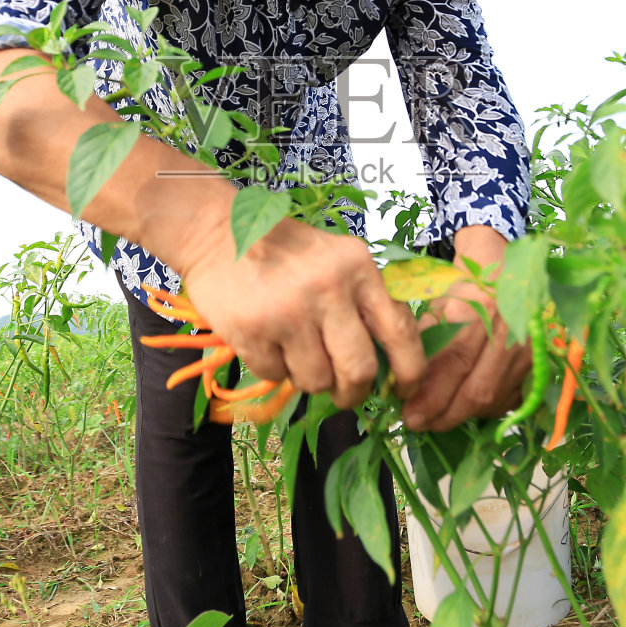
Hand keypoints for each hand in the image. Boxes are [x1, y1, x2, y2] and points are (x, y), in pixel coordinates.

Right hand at [176, 217, 424, 409]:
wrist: (216, 233)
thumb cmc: (285, 252)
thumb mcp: (337, 261)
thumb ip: (365, 301)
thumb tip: (391, 364)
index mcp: (358, 268)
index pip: (399, 330)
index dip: (409, 371)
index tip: (402, 391)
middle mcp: (328, 288)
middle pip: (359, 369)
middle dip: (353, 392)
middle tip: (344, 393)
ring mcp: (288, 312)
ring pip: (316, 381)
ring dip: (309, 379)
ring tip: (296, 352)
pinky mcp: (251, 331)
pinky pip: (276, 376)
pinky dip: (274, 369)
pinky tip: (266, 341)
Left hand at [400, 226, 531, 431]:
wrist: (506, 269)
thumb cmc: (465, 285)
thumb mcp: (438, 302)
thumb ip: (423, 341)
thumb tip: (402, 383)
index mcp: (481, 309)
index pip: (454, 364)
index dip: (430, 395)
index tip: (408, 413)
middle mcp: (510, 330)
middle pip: (477, 390)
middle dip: (444, 415)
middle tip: (418, 424)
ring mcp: (529, 348)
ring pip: (494, 399)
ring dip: (462, 416)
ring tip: (436, 419)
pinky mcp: (538, 362)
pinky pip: (509, 399)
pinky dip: (484, 409)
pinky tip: (463, 409)